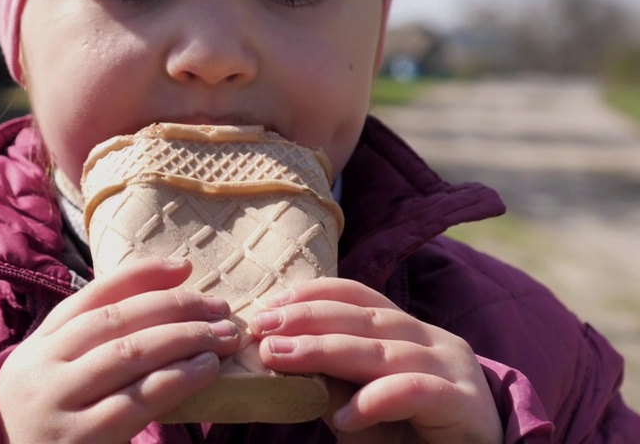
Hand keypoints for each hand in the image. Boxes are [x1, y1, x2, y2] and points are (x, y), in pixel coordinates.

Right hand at [0, 257, 241, 442]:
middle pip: (116, 320)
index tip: (183, 266)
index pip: (92, 296)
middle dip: (174, 306)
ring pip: (130, 354)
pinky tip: (205, 370)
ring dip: (184, 339)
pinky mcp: (83, 437)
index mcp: (39, 344)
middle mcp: (44, 366)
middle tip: (217, 307)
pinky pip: (139, 400)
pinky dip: (178, 379)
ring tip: (221, 336)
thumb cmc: (47, 422)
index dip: (141, 276)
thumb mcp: (53, 374)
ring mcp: (61, 401)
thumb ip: (90, 342)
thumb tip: (162, 300)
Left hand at [251, 278, 501, 443]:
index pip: (359, 297)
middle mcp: (432, 340)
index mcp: (409, 331)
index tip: (268, 304)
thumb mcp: (364, 405)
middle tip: (261, 328)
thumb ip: (332, 381)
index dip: (312, 295)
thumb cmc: (416, 436)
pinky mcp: (464, 403)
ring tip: (280, 359)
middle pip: (363, 318)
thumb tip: (279, 357)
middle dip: (306, 319)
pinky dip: (373, 400)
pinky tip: (341, 418)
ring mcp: (452, 368)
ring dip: (324, 350)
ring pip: (382, 349)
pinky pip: (414, 391)